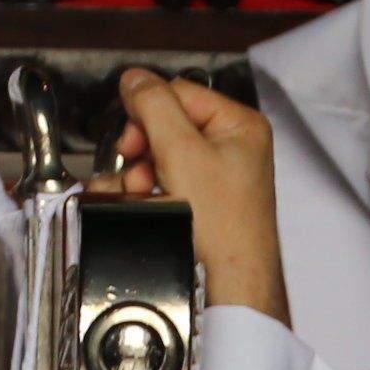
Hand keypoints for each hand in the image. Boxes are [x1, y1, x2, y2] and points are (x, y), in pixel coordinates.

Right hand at [108, 69, 289, 321]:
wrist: (228, 289)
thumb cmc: (223, 229)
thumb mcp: (182, 153)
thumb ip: (154, 107)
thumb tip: (135, 79)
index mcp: (239, 126)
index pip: (180, 94)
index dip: (149, 111)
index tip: (130, 133)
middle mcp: (231, 150)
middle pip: (165, 127)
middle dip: (140, 150)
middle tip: (135, 168)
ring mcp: (214, 181)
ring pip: (157, 160)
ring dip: (135, 176)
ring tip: (134, 195)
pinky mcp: (198, 208)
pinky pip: (160, 187)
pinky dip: (140, 195)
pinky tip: (130, 206)